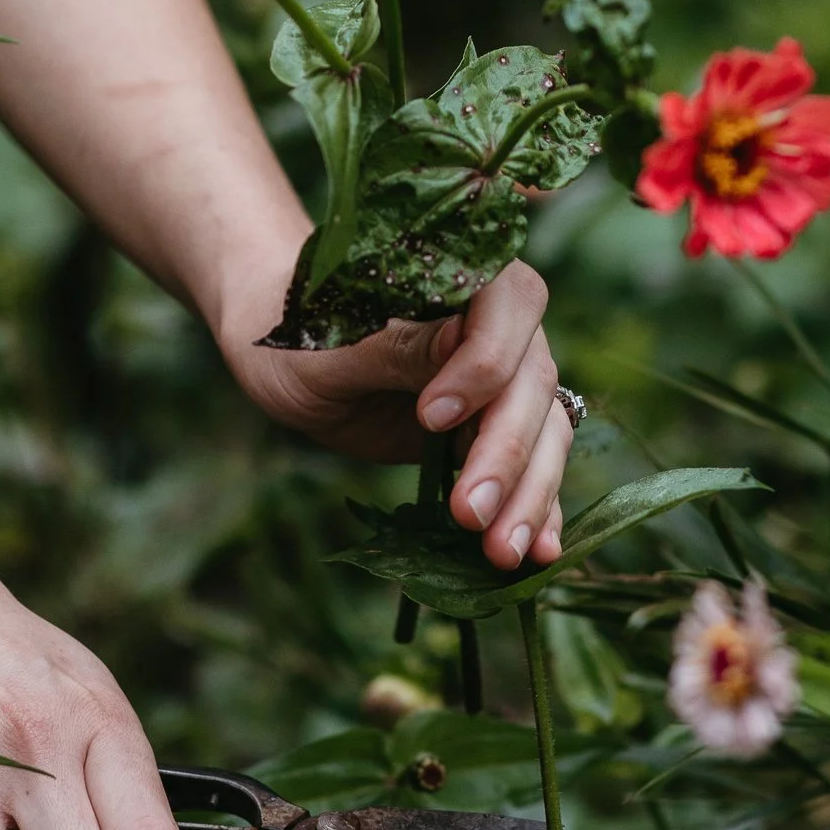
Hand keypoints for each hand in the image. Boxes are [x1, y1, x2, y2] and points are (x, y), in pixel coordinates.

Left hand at [218, 258, 571, 568]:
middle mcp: (504, 325)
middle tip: (470, 514)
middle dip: (507, 455)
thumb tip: (456, 344)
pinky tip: (538, 552)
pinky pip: (534, 466)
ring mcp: (508, 381)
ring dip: (530, 496)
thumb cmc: (298, 328)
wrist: (284, 350)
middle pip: (533, 386)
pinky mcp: (497, 430)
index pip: (508, 312)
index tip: (431, 417)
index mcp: (468, 275)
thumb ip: (396, 344)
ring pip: (545, 433)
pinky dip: (538, 508)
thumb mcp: (330, 340)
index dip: (483, 367)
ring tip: (503, 553)